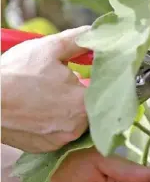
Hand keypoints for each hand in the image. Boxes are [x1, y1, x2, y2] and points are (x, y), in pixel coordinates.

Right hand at [1, 27, 89, 152]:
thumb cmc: (16, 73)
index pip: (100, 91)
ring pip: (74, 121)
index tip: (80, 74)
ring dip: (66, 110)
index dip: (90, 80)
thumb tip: (94, 33)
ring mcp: (62, 139)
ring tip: (47, 97)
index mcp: (83, 102)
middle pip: (88, 107)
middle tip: (58, 85)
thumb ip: (77, 42)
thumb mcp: (49, 48)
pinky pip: (59, 133)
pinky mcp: (48, 148)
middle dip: (78, 95)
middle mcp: (78, 126)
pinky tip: (39, 112)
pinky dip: (53, 123)